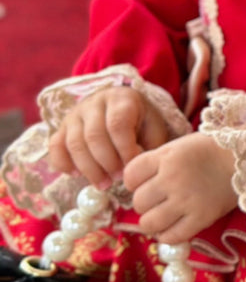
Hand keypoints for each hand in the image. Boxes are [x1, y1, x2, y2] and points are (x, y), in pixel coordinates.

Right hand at [47, 86, 169, 188]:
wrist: (121, 109)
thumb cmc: (141, 122)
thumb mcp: (153, 128)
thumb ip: (149, 145)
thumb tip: (136, 168)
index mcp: (121, 98)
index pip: (118, 124)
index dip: (124, 149)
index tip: (132, 167)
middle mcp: (94, 102)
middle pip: (94, 136)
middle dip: (106, 162)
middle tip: (117, 178)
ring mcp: (75, 114)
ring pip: (75, 143)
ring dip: (89, 169)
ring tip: (104, 183)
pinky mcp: (61, 128)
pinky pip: (55, 146)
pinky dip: (63, 164)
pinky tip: (77, 176)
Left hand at [123, 133, 237, 242]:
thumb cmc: (212, 150)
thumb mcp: (181, 146)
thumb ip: (156, 163)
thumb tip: (134, 186)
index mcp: (167, 157)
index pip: (130, 176)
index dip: (135, 181)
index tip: (147, 181)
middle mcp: (173, 178)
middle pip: (138, 202)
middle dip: (146, 202)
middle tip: (160, 198)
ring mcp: (187, 200)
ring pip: (148, 223)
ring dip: (154, 221)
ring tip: (166, 214)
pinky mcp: (202, 218)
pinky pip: (170, 237)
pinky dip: (168, 235)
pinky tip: (175, 225)